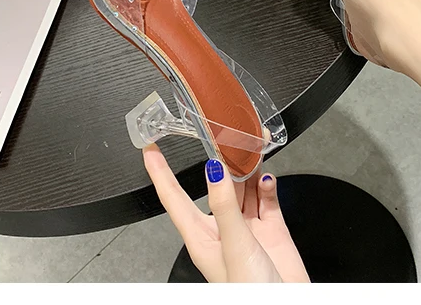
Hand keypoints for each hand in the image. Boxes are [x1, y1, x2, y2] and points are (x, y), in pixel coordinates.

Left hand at [143, 144, 309, 282]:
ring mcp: (247, 229)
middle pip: (215, 183)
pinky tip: (267, 178)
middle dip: (219, 159)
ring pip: (242, 186)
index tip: (150, 147)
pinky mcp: (271, 230)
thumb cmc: (249, 294)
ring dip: (246, 166)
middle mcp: (222, 229)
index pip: (173, 196)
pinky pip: (266, 197)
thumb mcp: (234, 245)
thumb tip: (213, 169)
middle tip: (222, 132)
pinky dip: (267, 184)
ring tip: (250, 146)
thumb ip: (224, 205)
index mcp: (201, 237)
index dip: (160, 171)